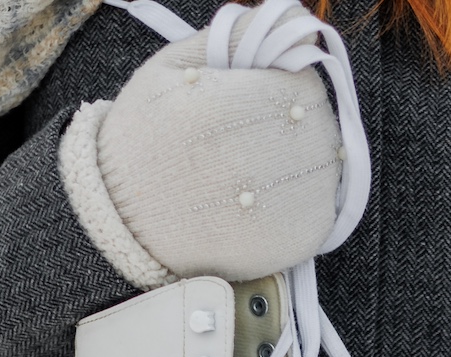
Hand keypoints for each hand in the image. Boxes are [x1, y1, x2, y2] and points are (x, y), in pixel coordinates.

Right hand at [68, 1, 344, 281]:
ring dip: (297, 161)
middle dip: (286, 123)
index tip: (243, 102)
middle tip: (240, 142)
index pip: (302, 78)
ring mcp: (293, 204)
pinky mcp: (301, 241)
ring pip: (328, 162)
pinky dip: (301, 200)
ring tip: (245, 173)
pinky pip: (324, 206)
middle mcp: (276, 156)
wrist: (122, 225)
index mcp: (244, 104)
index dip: (274, 85)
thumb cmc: (145, 138)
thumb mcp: (172, 67)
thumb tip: (298, 19)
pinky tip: (259, 201)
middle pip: (317, 120)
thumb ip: (237, 35)